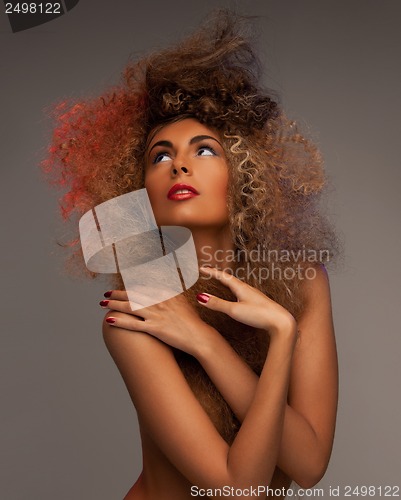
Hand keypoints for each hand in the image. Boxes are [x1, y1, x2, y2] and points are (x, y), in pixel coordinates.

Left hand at [100, 287, 214, 355]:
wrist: (199, 336)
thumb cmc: (192, 322)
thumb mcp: (182, 302)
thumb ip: (171, 294)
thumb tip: (164, 288)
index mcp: (166, 293)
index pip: (144, 286)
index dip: (130, 286)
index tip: (121, 287)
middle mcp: (160, 301)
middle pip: (133, 294)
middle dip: (117, 293)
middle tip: (106, 293)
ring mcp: (157, 314)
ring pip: (129, 306)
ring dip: (113, 304)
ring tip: (102, 303)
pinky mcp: (155, 328)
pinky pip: (132, 324)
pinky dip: (119, 321)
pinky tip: (108, 319)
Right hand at [197, 266, 296, 337]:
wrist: (281, 322)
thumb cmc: (259, 315)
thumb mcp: (234, 310)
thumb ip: (217, 304)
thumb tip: (201, 297)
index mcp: (241, 288)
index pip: (223, 277)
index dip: (211, 272)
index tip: (202, 268)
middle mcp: (248, 288)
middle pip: (230, 279)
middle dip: (218, 275)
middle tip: (209, 273)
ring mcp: (254, 295)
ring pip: (237, 285)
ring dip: (227, 282)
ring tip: (220, 282)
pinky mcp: (258, 302)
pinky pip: (243, 292)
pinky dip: (234, 291)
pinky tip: (237, 297)